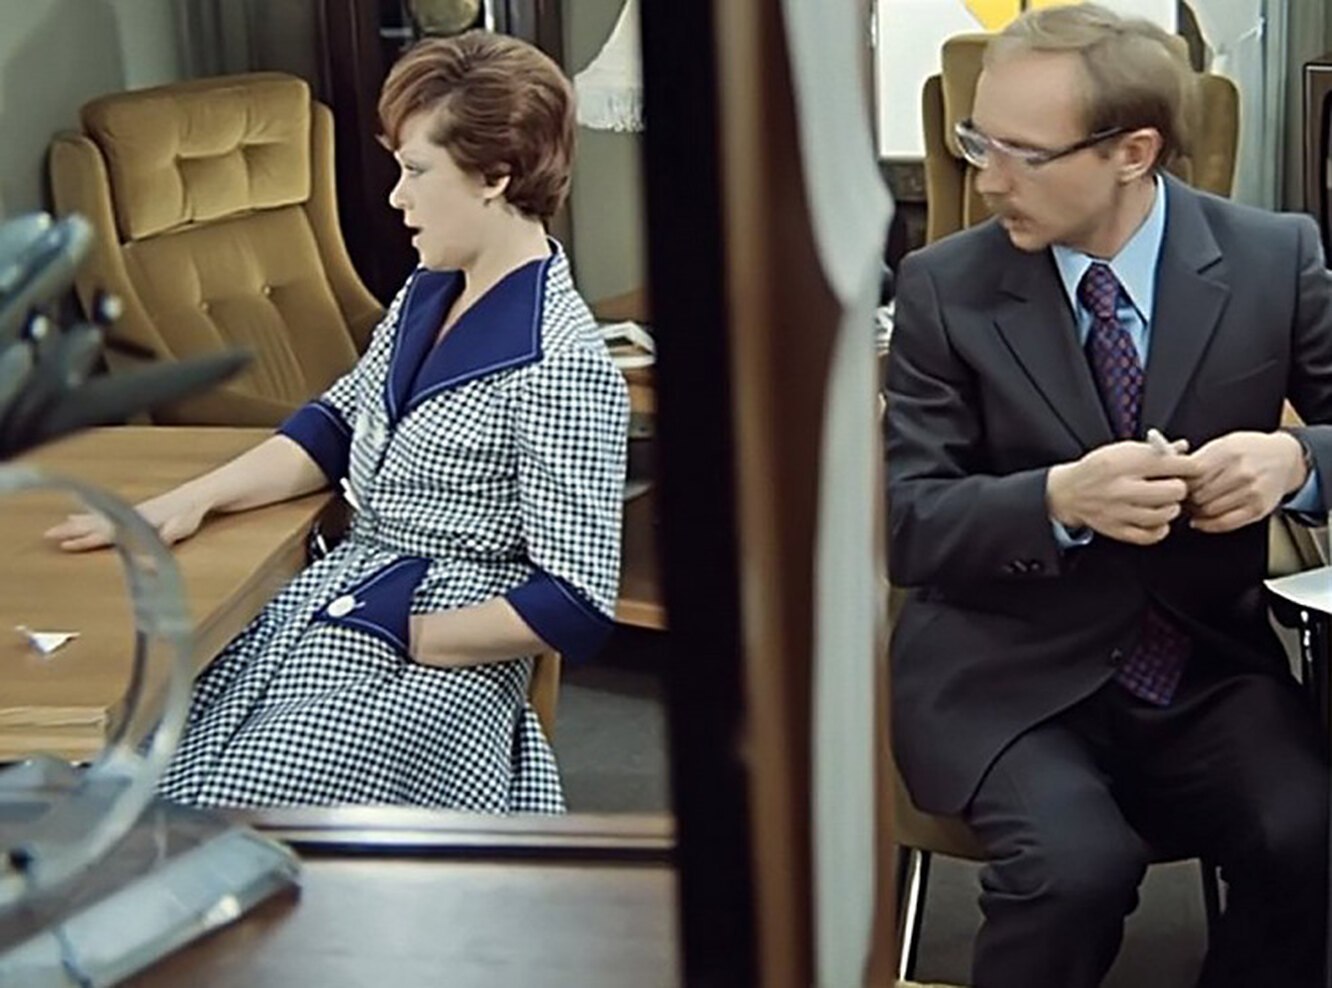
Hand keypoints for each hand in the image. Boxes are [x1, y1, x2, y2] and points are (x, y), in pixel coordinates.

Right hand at [43, 490, 207, 551]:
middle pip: (97, 522)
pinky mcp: (138, 512)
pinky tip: (85, 514)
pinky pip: (109, 514)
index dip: (86, 539)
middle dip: (72, 529)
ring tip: (61, 524)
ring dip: (80, 521)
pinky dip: (93, 515)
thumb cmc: (193, 510)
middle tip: (48, 534)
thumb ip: (170, 533)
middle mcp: (131, 514)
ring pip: (100, 517)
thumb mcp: (183, 525)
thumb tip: (155, 543)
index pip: (107, 532)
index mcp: (138, 519)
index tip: (65, 544)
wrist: (201, 494)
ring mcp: (133, 512)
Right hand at [1047, 438, 1199, 545]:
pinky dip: (1159, 529)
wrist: (1067, 492)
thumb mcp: (1122, 450)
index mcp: (1125, 462)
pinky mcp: (1117, 529)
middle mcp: (1122, 487)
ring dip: (1170, 509)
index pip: (1173, 464)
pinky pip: (1150, 535)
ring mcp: (1119, 511)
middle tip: (1174, 486)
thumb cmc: (1096, 469)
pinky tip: (1156, 520)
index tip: (1192, 468)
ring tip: (1165, 503)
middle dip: (1179, 488)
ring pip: (1165, 514)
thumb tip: (1183, 449)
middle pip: (1174, 491)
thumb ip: (1153, 451)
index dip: (1190, 466)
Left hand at [1185, 430, 1306, 533]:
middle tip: (1183, 498)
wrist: (1285, 458)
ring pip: (1209, 510)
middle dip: (1186, 498)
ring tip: (1193, 506)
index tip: (1175, 484)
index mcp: (1228, 453)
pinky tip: (1200, 520)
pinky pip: (1225, 523)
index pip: (1192, 474)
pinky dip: (1207, 525)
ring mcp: (1251, 492)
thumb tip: (1171, 469)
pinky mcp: (1258, 509)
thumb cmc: (1250, 450)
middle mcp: (1241, 472)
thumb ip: (1199, 457)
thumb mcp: (1223, 444)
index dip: (1179, 482)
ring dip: (1195, 512)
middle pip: (1198, 494)